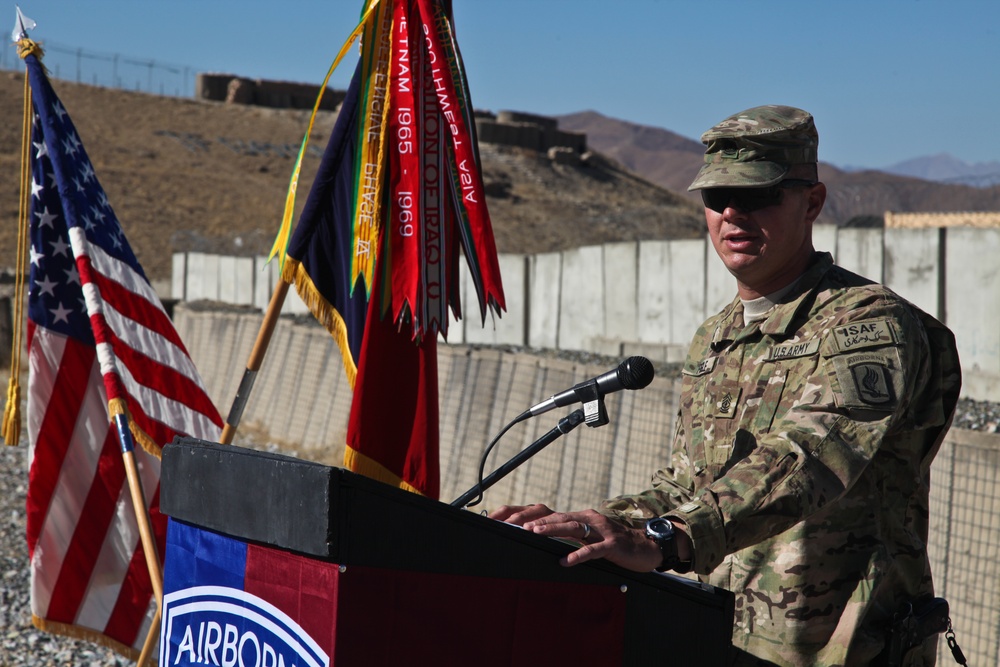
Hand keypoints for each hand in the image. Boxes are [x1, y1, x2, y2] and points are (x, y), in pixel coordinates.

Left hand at [489, 504, 662, 571]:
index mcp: (581, 517)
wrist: (647, 546)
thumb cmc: (616, 543)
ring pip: (573, 527)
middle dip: (535, 520)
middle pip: (558, 516)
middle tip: (515, 524)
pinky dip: (578, 554)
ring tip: (534, 533)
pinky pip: (593, 550)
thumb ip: (571, 535)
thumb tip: (546, 539)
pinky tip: (565, 561)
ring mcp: (601, 531)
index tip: (508, 519)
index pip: (550, 513)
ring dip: (552, 530)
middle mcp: (589, 519)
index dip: (530, 515)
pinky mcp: (612, 545)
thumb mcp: (591, 536)